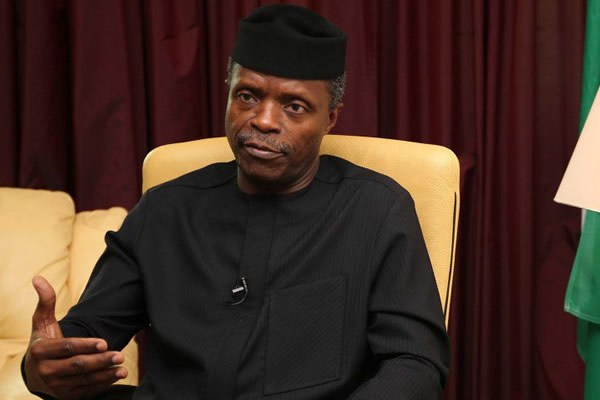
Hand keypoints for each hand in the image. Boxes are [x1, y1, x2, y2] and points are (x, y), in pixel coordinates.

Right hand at [24, 276, 127, 399]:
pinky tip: (116, 375)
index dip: (85, 345)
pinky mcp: (66, 395)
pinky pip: (86, 389)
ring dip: (105, 374)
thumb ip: (45, 301)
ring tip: (122, 368)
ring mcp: (56, 386)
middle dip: (100, 360)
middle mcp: (47, 371)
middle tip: (119, 354)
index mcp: (41, 351)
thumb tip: (38, 278)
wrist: (35, 373)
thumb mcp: (42, 323)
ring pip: (84, 379)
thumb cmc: (44, 342)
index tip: (104, 342)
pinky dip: (103, 383)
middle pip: (77, 365)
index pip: (66, 348)